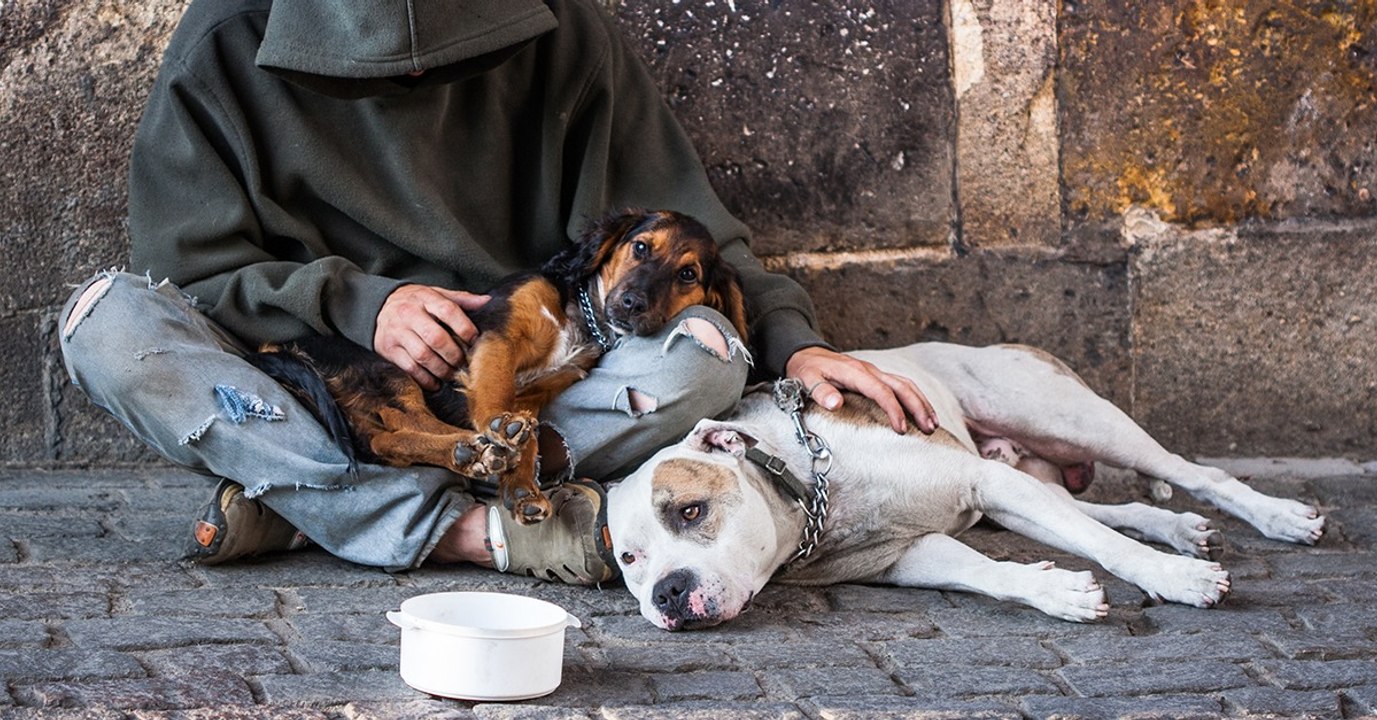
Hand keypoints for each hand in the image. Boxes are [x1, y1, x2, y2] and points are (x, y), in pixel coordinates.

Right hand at [374, 284, 489, 390]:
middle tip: (463, 363)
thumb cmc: (415, 303)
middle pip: (436, 337)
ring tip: (451, 374)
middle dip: (454, 354)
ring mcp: (397, 332)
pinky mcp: (388, 349)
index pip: (448, 310)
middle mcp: (409, 314)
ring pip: (423, 356)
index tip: (474, 340)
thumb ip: (461, 300)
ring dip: (442, 369)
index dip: (465, 327)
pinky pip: (409, 368)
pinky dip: (425, 379)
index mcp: (425, 298)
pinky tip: (435, 382)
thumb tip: (488, 301)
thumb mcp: (436, 294)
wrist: (377, 306)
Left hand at [784, 346, 937, 434]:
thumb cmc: (807, 369)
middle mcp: (869, 370)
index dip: (893, 410)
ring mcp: (874, 372)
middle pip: (901, 386)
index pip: (880, 391)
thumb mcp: (807, 379)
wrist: (806, 354)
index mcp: (854, 372)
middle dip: (918, 407)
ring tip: (933, 424)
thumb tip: (835, 404)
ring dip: (921, 403)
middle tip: (929, 429)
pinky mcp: (876, 377)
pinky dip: (915, 398)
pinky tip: (922, 412)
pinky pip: (900, 385)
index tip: (901, 430)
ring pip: (905, 384)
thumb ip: (821, 391)